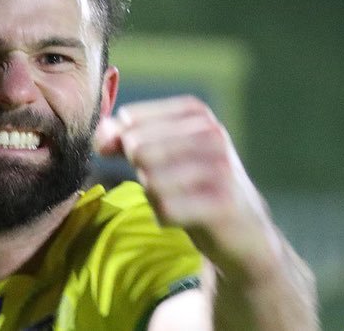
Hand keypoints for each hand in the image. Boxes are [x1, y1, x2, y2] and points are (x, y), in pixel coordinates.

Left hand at [94, 95, 278, 276]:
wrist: (243, 231)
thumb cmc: (193, 187)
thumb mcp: (161, 154)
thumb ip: (125, 138)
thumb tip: (100, 136)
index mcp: (196, 113)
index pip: (129, 119)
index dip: (118, 143)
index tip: (132, 160)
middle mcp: (212, 133)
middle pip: (137, 148)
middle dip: (140, 173)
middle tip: (166, 185)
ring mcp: (221, 167)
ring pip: (150, 179)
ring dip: (154, 197)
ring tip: (177, 199)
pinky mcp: (223, 202)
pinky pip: (166, 208)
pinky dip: (164, 216)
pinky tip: (182, 216)